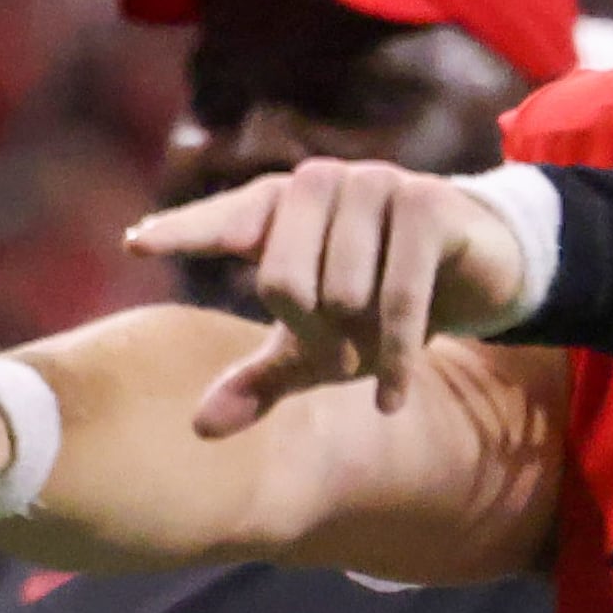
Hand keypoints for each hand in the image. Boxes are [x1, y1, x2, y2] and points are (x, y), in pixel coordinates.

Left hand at [125, 159, 530, 432]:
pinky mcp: (427, 204)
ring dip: (361, 342)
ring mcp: (375, 185)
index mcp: (279, 207)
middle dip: (312, 337)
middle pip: (281, 282)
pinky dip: (396, 358)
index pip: (222, 222)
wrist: (477, 271)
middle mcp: (319, 183)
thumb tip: (199, 429)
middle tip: (339, 352)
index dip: (181, 234)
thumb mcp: (316, 346)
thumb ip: (260, 378)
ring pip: (342, 293)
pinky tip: (392, 398)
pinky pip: (399, 298)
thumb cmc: (379, 303)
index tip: (134, 244)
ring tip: (375, 347)